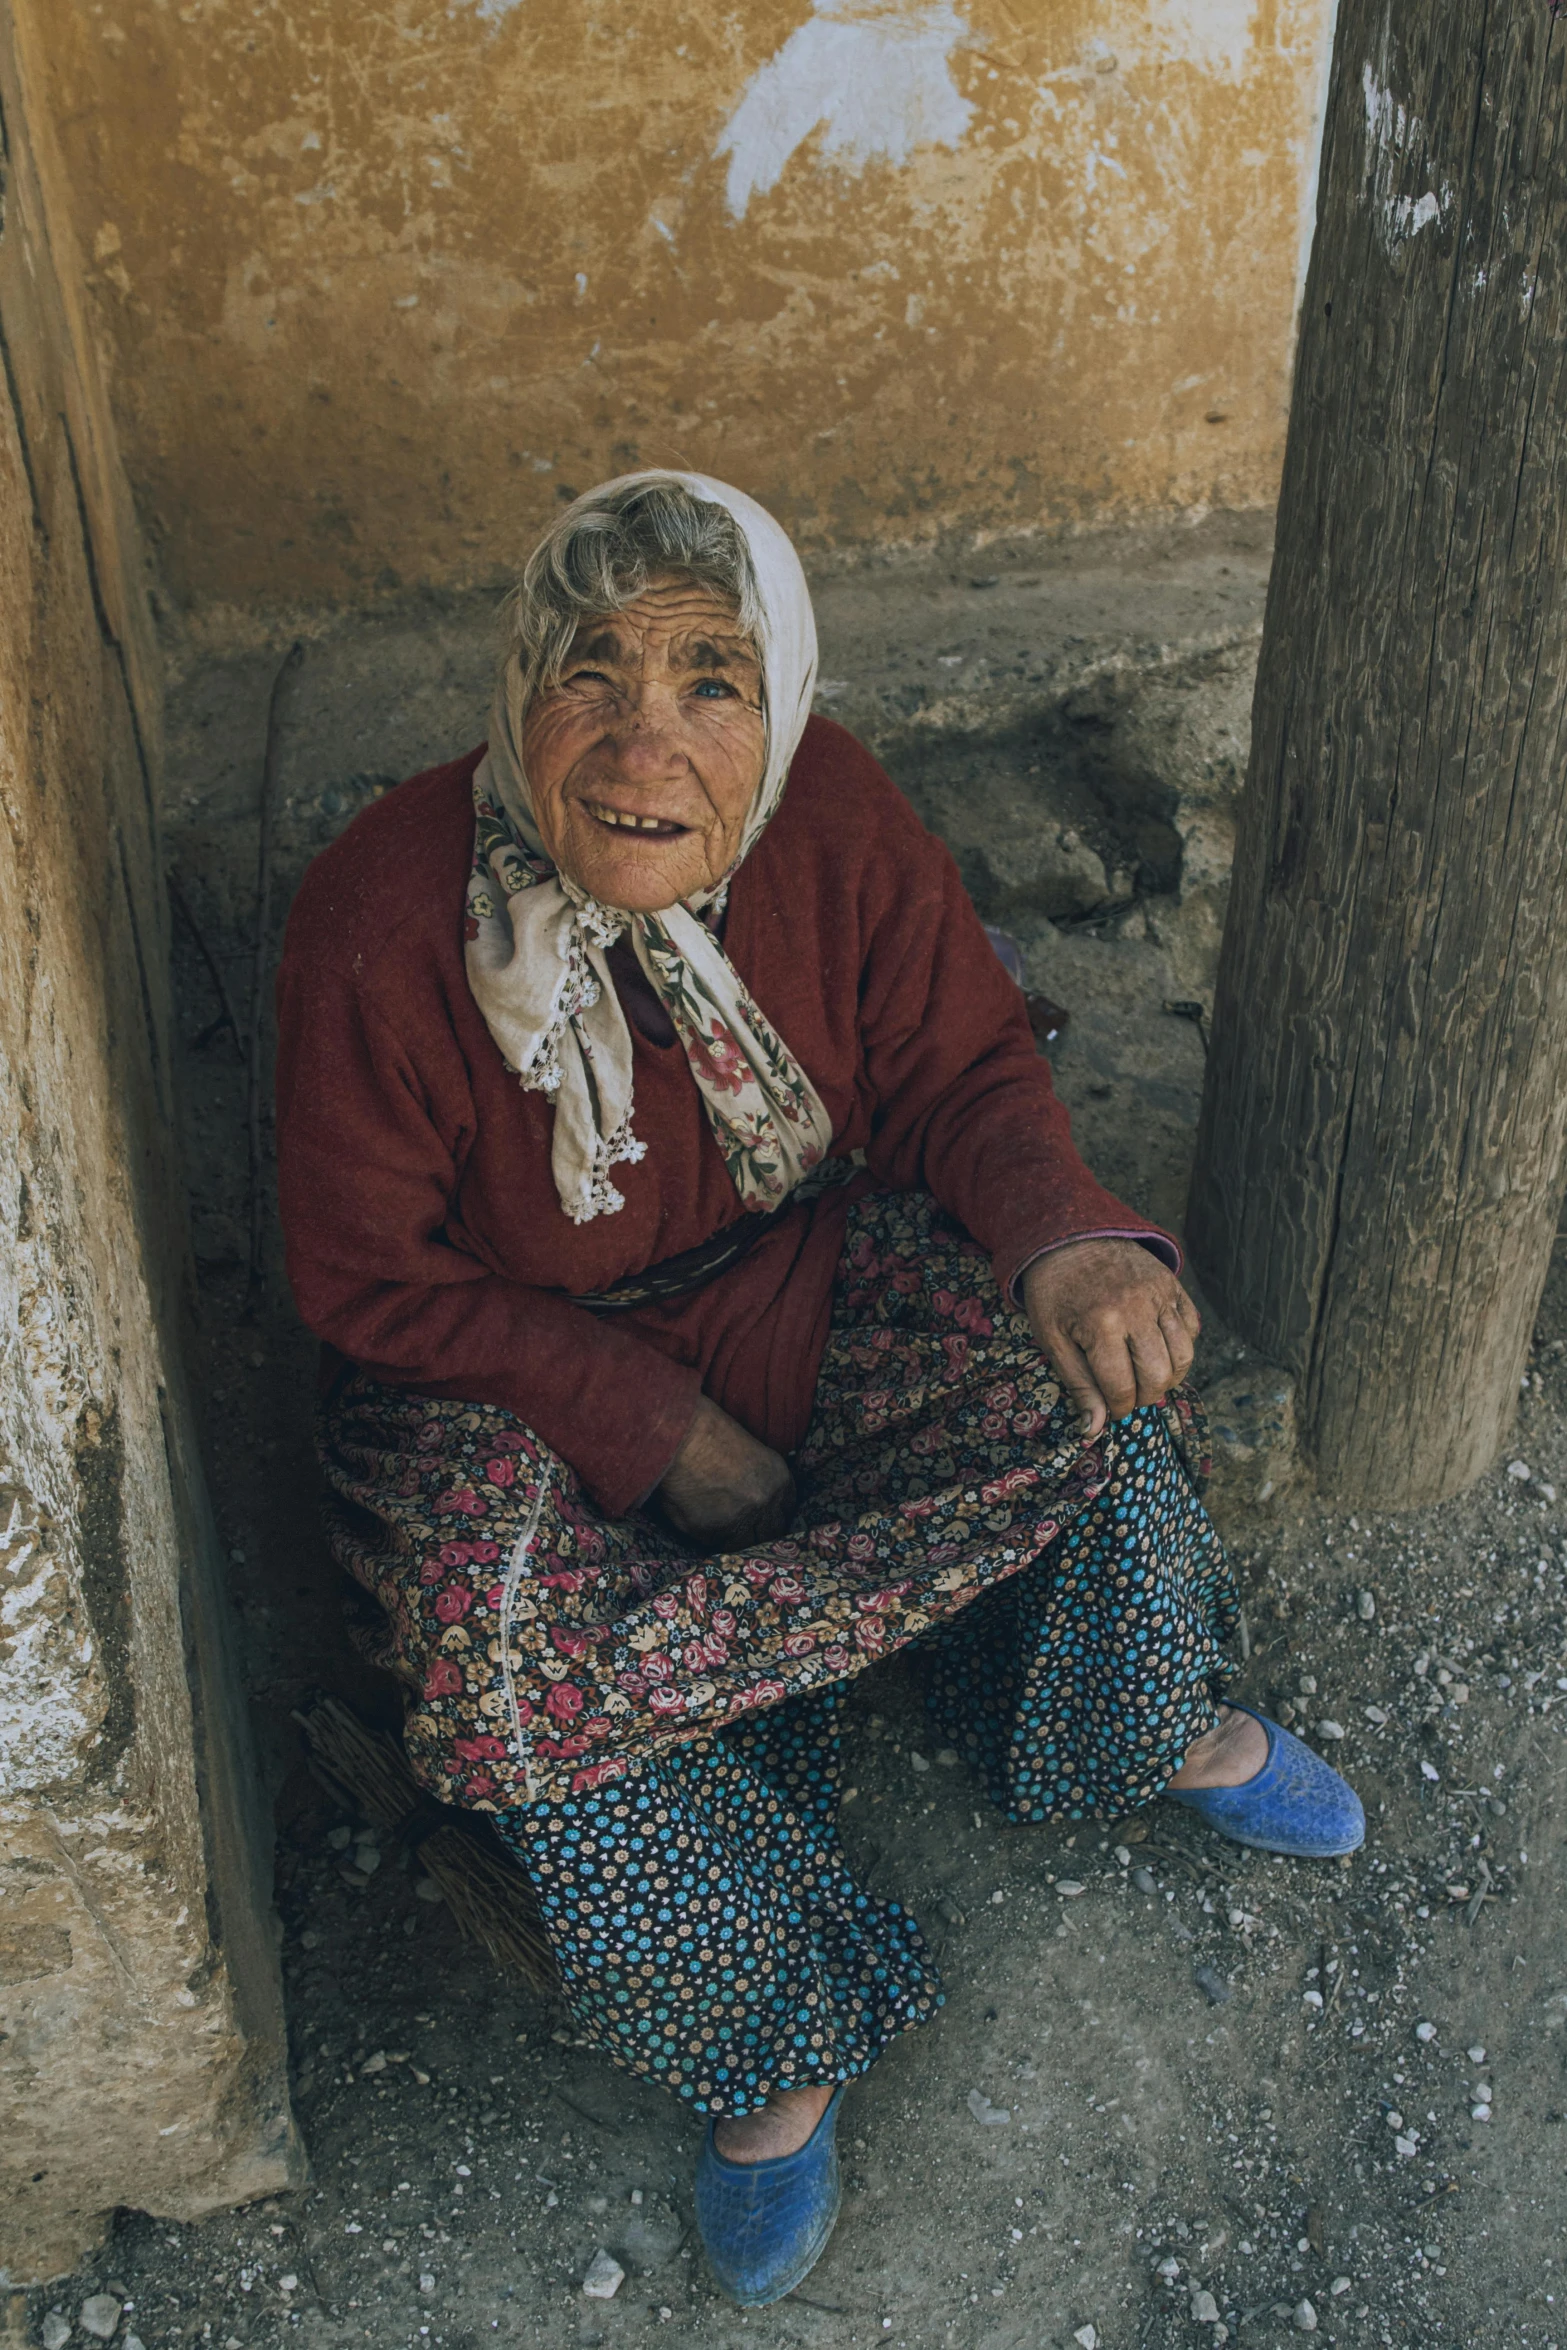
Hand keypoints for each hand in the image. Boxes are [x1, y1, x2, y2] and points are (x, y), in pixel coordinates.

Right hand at [657, 1394, 795, 1551]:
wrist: (681, 1437)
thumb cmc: (709, 1432)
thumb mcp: (751, 1450)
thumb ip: (760, 1480)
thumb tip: (755, 1499)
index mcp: (778, 1479)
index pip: (786, 1510)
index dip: (773, 1514)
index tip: (763, 1517)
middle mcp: (764, 1503)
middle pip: (770, 1533)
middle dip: (757, 1532)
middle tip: (741, 1526)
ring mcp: (739, 1520)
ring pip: (742, 1543)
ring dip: (731, 1536)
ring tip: (714, 1521)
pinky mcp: (711, 1532)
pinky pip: (712, 1541)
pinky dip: (705, 1533)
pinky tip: (695, 1514)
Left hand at [1022, 1238, 1200, 1438]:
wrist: (1069, 1235)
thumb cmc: (1055, 1292)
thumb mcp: (1053, 1339)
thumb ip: (1078, 1384)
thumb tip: (1094, 1430)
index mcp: (1101, 1324)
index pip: (1123, 1388)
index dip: (1118, 1408)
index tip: (1111, 1409)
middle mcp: (1136, 1309)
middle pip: (1159, 1376)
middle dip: (1145, 1397)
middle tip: (1128, 1395)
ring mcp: (1160, 1294)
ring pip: (1183, 1356)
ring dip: (1169, 1377)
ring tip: (1146, 1377)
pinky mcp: (1173, 1285)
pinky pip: (1191, 1328)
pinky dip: (1181, 1347)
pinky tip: (1158, 1349)